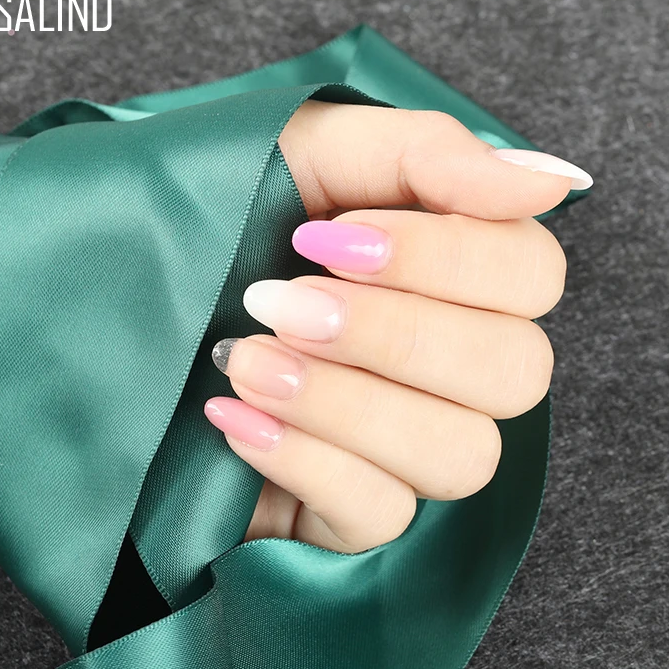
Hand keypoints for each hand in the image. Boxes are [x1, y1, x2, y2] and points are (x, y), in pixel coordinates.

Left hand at [204, 100, 590, 552]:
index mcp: (457, 277)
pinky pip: (383, 514)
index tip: (331, 237)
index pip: (531, 275)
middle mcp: (453, 368)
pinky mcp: (355, 514)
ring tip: (243, 357)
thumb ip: (422, 154)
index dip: (447, 258)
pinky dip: (305, 460)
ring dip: (346, 402)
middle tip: (279, 300)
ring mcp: (409, 448)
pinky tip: (231, 419)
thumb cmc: (222, 218)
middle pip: (517, 372)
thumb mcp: (306, 154)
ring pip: (463, 455)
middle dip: (392, 334)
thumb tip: (550, 180)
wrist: (118, 298)